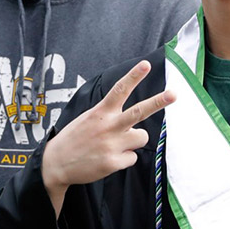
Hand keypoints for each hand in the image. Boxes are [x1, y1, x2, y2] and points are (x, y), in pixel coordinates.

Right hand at [41, 60, 173, 215]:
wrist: (56, 164)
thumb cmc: (75, 139)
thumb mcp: (89, 118)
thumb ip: (110, 116)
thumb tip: (133, 123)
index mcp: (101, 112)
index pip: (120, 90)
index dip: (134, 76)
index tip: (146, 64)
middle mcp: (108, 126)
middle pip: (139, 111)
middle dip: (158, 102)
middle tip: (174, 94)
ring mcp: (112, 145)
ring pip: (141, 137)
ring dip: (134, 141)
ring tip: (116, 145)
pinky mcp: (113, 163)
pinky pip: (133, 157)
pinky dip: (124, 159)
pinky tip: (108, 159)